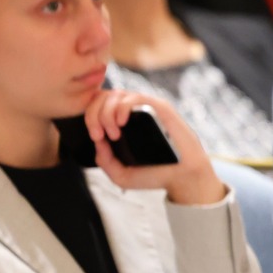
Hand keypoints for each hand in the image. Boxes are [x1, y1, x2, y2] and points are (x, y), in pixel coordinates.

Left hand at [83, 90, 224, 205]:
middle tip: (99, 135)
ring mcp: (147, 108)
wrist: (182, 178)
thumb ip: (104, 160)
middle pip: (103, 96)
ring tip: (114, 134)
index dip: (90, 117)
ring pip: (116, 94)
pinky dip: (122, 108)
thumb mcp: (121, 175)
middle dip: (93, 114)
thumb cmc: (156, 174)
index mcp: (123, 121)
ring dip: (106, 113)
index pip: (98, 105)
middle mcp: (134, 111)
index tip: (96, 137)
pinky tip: (122, 124)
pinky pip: (135, 97)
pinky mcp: (160, 108)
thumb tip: (97, 140)